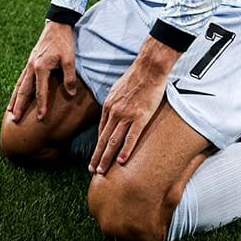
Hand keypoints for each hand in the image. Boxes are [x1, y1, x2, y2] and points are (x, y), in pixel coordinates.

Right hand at [6, 21, 78, 122]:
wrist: (57, 24)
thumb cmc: (64, 42)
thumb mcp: (70, 59)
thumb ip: (69, 77)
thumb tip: (70, 94)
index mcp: (41, 67)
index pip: (40, 92)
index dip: (42, 106)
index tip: (41, 119)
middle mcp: (31, 67)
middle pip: (24, 91)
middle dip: (19, 106)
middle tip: (14, 120)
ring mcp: (29, 63)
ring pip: (20, 85)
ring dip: (15, 99)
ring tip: (9, 111)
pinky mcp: (30, 61)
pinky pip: (22, 78)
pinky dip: (18, 88)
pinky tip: (16, 94)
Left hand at [89, 40, 175, 173]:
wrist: (149, 68)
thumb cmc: (136, 76)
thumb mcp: (118, 88)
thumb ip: (115, 101)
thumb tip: (113, 109)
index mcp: (109, 106)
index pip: (101, 130)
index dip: (98, 145)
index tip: (95, 156)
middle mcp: (114, 113)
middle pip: (103, 139)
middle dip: (97, 157)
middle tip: (92, 171)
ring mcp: (127, 116)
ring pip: (113, 141)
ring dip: (106, 158)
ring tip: (102, 172)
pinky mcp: (140, 117)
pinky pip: (131, 137)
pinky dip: (126, 151)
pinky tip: (122, 162)